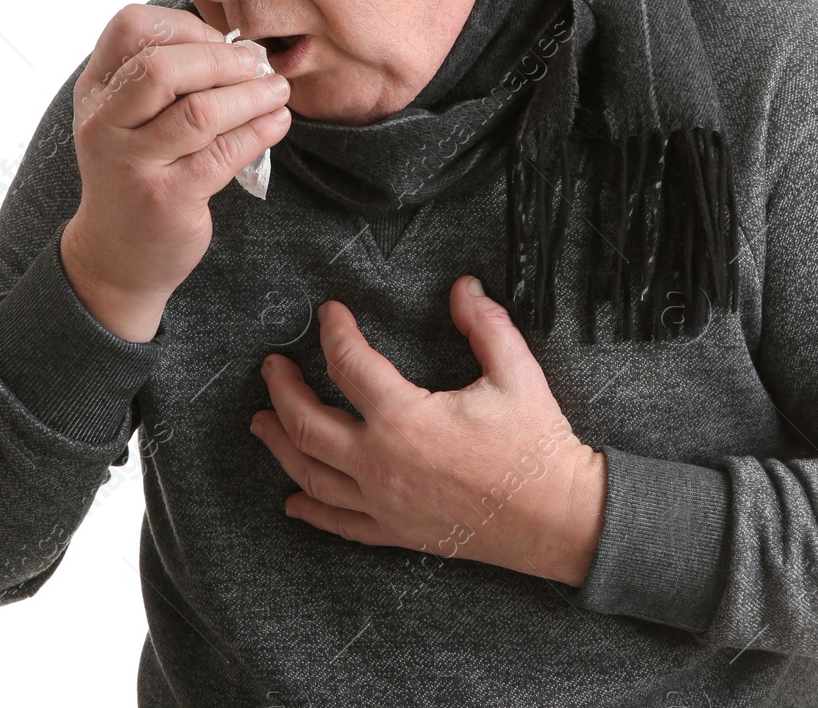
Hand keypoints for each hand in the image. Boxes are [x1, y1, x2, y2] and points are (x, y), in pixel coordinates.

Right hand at [60, 4, 291, 340]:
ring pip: (200, 111)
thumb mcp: (129, 121)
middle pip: (163, 66)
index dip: (185, 26)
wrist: (115, 256)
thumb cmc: (136, 175)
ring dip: (252, 95)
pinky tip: (277, 123)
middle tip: (256, 65)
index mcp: (96, 91)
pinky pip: (223, 154)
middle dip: (222, 59)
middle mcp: (105, 123)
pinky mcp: (167, 198)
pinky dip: (259, 131)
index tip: (220, 43)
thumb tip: (239, 50)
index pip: (130, 27)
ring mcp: (133, 163)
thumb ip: (164, 82)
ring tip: (277, 91)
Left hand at [250, 275, 607, 585]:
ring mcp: (384, 502)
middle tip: (271, 367)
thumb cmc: (536, 445)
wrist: (558, 516)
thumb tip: (463, 286)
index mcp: (404, 418)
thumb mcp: (515, 372)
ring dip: (280, 444)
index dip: (334, 333)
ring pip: (311, 474)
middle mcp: (381, 463)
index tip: (329, 313)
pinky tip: (293, 501)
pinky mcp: (396, 530)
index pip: (349, 365)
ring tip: (260, 423)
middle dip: (283, 391)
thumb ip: (484, 324)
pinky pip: (340, 523)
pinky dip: (312, 510)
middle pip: (308, 423)